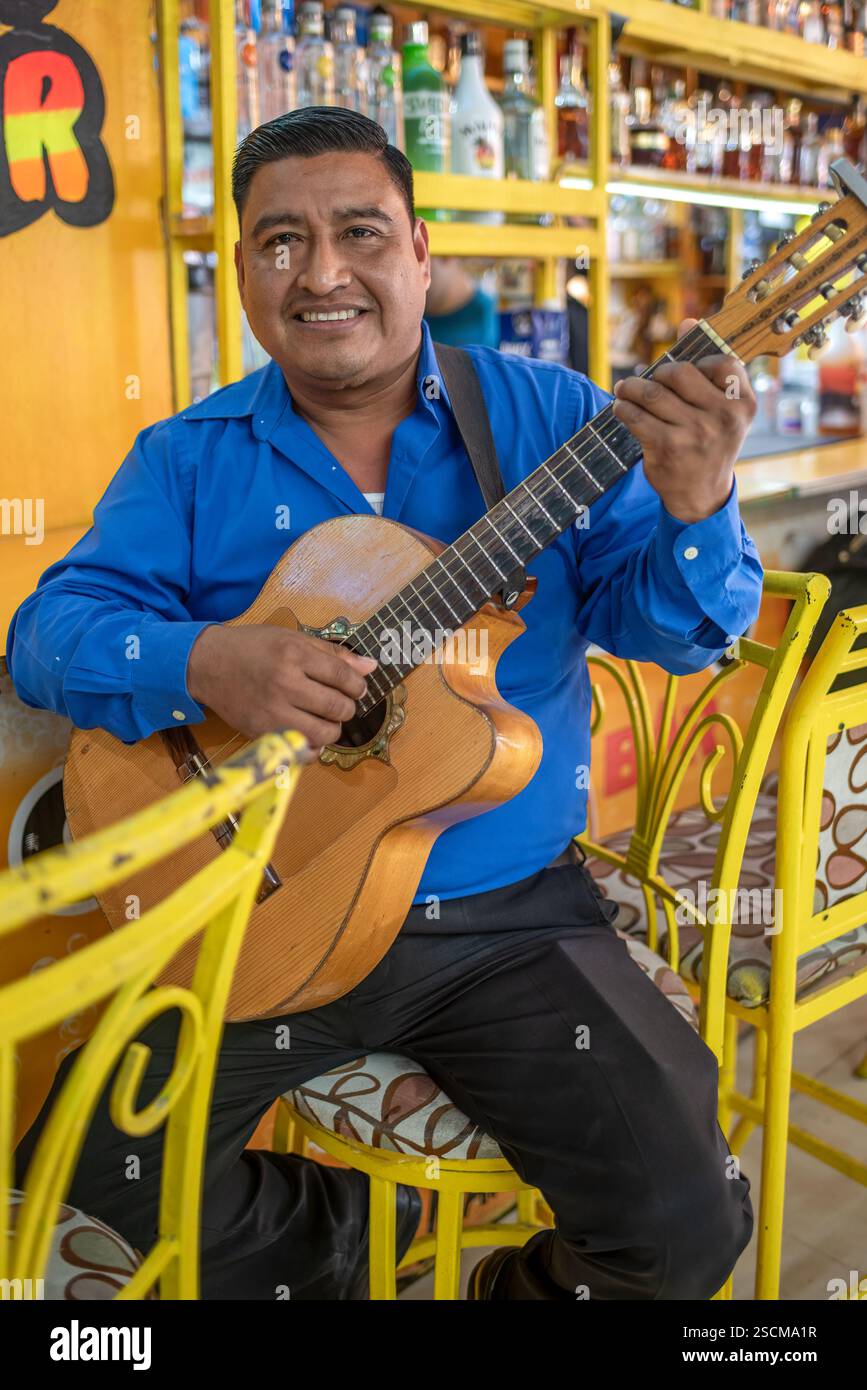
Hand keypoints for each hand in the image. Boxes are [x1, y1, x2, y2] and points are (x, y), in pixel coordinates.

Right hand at [187, 623, 377, 751]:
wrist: (207, 664)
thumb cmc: (252, 648)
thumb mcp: (292, 638)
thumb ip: (332, 653)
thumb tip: (370, 667)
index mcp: (294, 654)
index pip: (344, 677)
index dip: (358, 685)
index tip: (356, 687)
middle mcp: (284, 683)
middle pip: (337, 707)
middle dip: (348, 707)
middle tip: (340, 703)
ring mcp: (272, 711)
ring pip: (324, 733)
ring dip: (332, 728)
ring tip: (324, 718)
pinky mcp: (261, 732)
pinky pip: (302, 750)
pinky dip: (312, 746)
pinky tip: (308, 732)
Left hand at [611, 318, 756, 523]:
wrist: (701, 495)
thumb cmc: (709, 444)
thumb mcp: (719, 409)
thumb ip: (706, 366)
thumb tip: (688, 321)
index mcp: (743, 404)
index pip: (720, 361)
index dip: (696, 361)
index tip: (681, 373)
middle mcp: (724, 417)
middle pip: (680, 373)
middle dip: (658, 373)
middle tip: (645, 380)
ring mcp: (696, 433)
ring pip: (653, 393)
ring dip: (632, 388)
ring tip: (625, 389)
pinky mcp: (668, 448)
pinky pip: (637, 416)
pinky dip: (623, 408)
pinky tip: (621, 407)